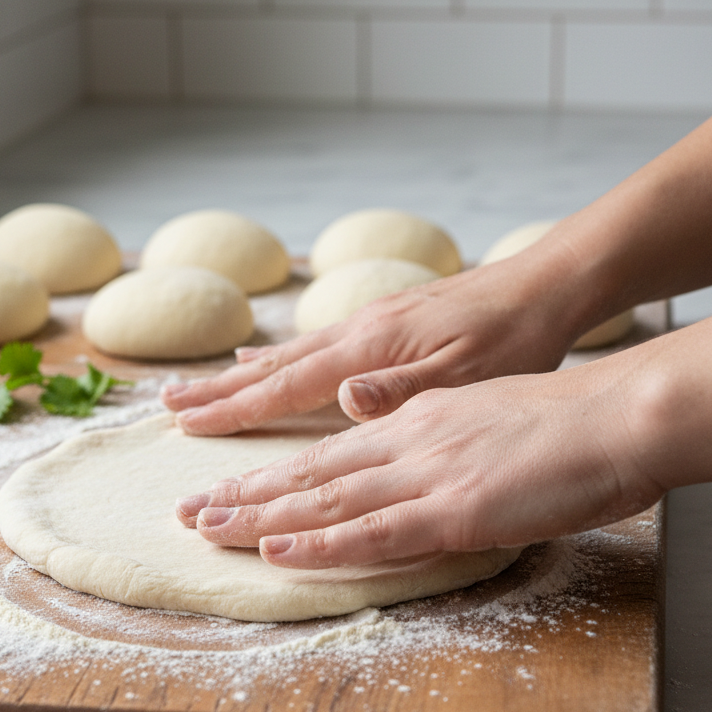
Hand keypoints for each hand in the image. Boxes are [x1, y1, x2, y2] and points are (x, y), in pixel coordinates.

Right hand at [163, 253, 584, 435]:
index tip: (188, 426)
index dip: (236, 410)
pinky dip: (279, 356)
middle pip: (274, 367)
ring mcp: (369, 322)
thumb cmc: (513, 337)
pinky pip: (315, 343)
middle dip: (219, 391)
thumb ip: (402, 389)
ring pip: (289, 353)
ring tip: (201, 387)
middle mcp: (358, 332)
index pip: (288, 387)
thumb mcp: (468, 372)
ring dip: (240, 375)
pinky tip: (270, 358)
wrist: (544, 285)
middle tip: (168, 407)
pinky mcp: (384, 320)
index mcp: (371, 350)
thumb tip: (339, 400)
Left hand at [175, 361, 664, 567]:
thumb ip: (427, 427)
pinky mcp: (453, 507)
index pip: (326, 449)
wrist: (617, 414)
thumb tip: (386, 436)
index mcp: (412, 417)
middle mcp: (405, 438)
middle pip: (307, 469)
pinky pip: (373, 530)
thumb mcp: (479, 411)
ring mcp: (425, 471)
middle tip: (186, 510)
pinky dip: (320, 541)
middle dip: (242, 491)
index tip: (225, 484)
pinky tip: (275, 548)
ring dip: (259, 514)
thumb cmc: (560, 419)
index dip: (270, 470)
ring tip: (203, 526)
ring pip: (324, 496)